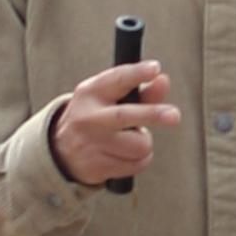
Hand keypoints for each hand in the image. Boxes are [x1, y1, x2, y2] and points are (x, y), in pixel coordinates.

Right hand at [49, 62, 180, 187]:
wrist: (61, 151)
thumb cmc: (96, 116)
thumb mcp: (110, 98)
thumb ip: (141, 91)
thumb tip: (163, 81)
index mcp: (91, 92)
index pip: (116, 80)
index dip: (136, 73)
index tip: (154, 69)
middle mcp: (88, 117)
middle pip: (126, 116)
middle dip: (153, 115)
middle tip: (174, 115)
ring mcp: (91, 144)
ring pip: (139, 145)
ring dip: (143, 143)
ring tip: (129, 139)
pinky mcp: (97, 167)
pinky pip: (136, 164)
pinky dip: (138, 160)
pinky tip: (124, 154)